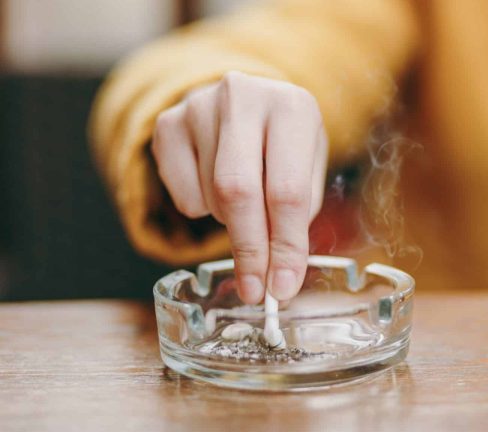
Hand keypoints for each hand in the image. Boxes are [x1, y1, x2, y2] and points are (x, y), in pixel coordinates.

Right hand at [151, 71, 327, 302]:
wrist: (249, 103)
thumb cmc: (285, 145)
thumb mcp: (307, 169)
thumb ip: (297, 218)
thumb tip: (278, 276)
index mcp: (293, 106)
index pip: (287, 190)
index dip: (284, 245)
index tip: (282, 285)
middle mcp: (243, 96)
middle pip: (238, 192)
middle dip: (248, 249)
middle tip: (254, 288)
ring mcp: (199, 105)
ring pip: (210, 196)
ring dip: (231, 221)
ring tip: (248, 204)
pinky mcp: (167, 123)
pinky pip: (182, 194)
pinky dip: (202, 208)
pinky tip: (217, 185)